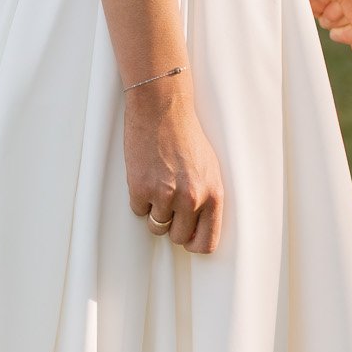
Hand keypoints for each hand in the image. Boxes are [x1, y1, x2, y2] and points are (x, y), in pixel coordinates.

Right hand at [124, 75, 223, 254]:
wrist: (162, 108)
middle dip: (171, 224)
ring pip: (156, 226)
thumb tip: (199, 225)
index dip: (193, 243)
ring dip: (154, 210)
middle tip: (168, 201)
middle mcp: (192, 198)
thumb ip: (207, 198)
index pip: (207, 242)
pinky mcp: (141, 188)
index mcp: (213, 194)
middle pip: (178, 237)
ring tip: (157, 183)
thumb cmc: (186, 134)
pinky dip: (139, 197)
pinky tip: (145, 175)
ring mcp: (166, 195)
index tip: (186, 236)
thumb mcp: (209, 167)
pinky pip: (138, 210)